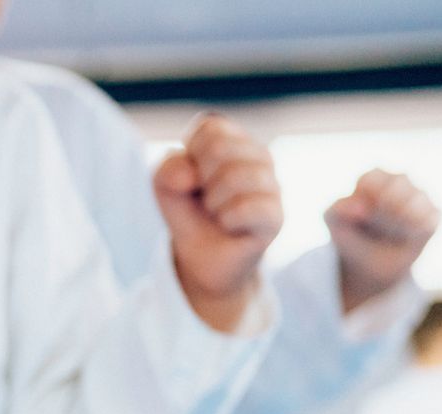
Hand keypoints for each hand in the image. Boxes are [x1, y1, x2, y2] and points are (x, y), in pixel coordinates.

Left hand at [153, 115, 283, 332]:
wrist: (202, 257)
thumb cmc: (189, 212)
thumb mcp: (165, 186)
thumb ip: (167, 170)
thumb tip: (191, 174)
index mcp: (235, 140)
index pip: (209, 128)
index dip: (189, 156)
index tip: (192, 178)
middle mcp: (259, 156)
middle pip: (218, 149)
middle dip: (198, 179)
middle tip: (205, 198)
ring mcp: (272, 185)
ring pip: (233, 177)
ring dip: (212, 202)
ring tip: (216, 213)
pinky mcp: (276, 216)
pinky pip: (247, 208)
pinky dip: (226, 219)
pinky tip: (229, 224)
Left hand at [326, 170, 438, 313]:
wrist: (369, 264)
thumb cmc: (351, 236)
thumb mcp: (334, 223)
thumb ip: (338, 210)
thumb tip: (362, 207)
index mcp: (373, 178)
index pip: (372, 179)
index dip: (367, 199)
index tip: (361, 217)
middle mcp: (399, 182)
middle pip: (398, 186)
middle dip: (384, 211)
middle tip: (376, 227)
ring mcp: (419, 196)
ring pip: (416, 201)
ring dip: (399, 223)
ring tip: (388, 234)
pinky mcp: (433, 214)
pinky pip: (429, 220)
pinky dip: (415, 232)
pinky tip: (406, 238)